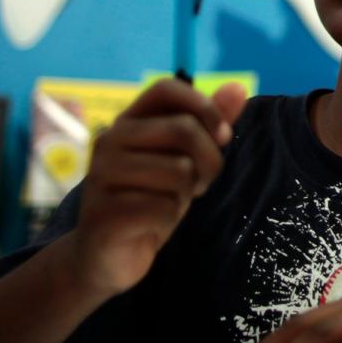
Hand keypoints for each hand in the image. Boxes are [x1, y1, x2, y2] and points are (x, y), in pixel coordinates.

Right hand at [67, 77, 245, 296]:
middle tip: (199, 184)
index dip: (203, 106)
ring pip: (179, 171)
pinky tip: (152, 225)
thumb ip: (207, 124)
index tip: (222, 136)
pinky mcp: (105, 212)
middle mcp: (109, 140)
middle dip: (208, 161)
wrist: (105, 256)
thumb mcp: (181, 159)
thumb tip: (238, 85)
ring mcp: (103, 175)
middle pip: (183, 129)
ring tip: (168, 204)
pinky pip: (164, 207)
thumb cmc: (147, 200)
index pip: (165, 88)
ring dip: (186, 195)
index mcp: (127, 121)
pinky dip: (169, 219)